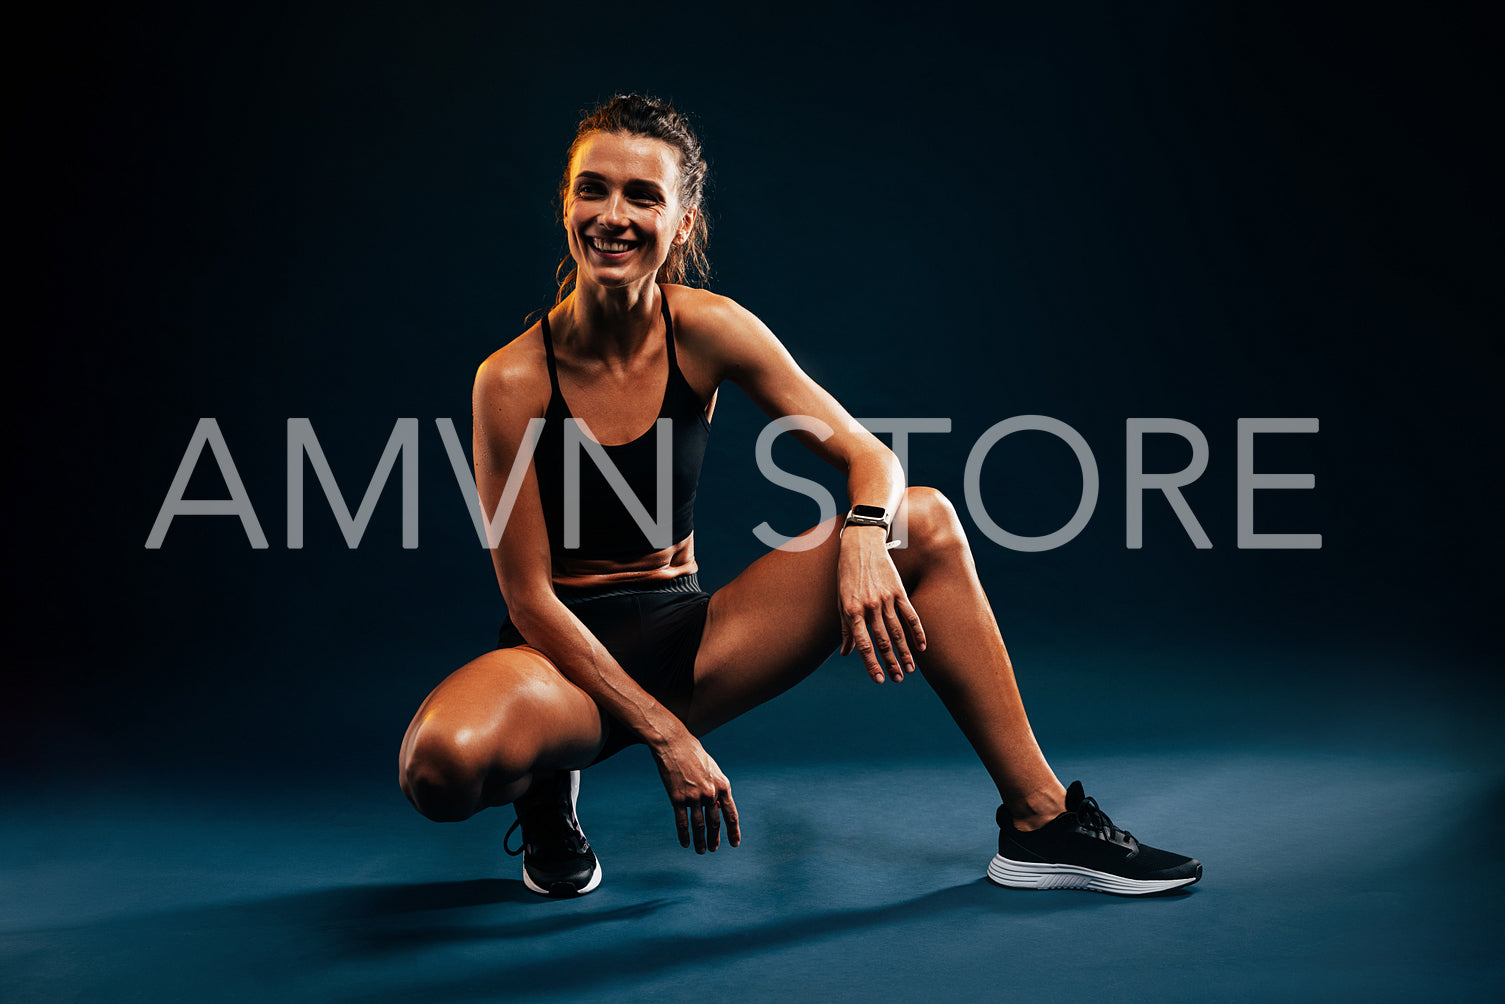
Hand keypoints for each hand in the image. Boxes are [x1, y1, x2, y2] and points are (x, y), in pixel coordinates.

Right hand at [651, 731, 740, 852]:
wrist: (674, 744)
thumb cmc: (695, 756)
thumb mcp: (713, 770)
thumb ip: (717, 788)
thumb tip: (718, 807)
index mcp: (722, 786)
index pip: (730, 814)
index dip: (733, 831)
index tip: (735, 844)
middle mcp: (710, 793)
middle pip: (714, 823)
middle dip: (715, 839)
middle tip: (714, 849)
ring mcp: (693, 796)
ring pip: (699, 826)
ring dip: (700, 841)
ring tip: (701, 851)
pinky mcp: (677, 798)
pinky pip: (682, 822)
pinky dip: (684, 835)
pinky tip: (685, 844)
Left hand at [837, 526, 926, 682]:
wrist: (862, 544)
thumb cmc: (847, 574)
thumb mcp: (841, 600)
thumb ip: (845, 628)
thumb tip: (846, 653)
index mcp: (853, 610)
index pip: (864, 644)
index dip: (871, 664)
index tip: (878, 680)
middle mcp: (870, 606)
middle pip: (883, 641)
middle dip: (891, 663)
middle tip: (898, 679)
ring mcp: (886, 599)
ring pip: (898, 631)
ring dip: (905, 652)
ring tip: (910, 670)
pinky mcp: (899, 591)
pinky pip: (910, 615)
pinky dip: (917, 632)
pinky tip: (922, 647)